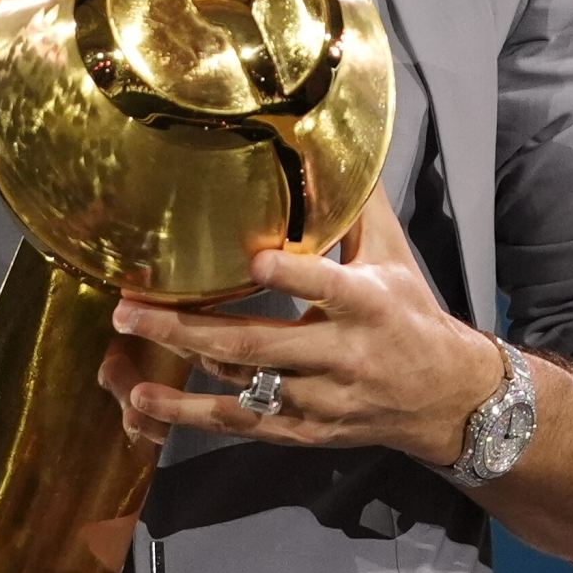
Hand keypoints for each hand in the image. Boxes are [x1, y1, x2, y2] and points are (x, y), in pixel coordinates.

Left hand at [106, 188, 502, 467]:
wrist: (444, 398)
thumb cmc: (409, 312)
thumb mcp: (392, 255)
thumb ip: (355, 205)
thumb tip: (327, 141)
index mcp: (368, 305)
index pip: (329, 288)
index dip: (293, 278)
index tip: (253, 260)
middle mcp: (342, 356)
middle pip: (260, 343)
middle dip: (190, 325)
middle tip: (132, 305)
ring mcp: (320, 400)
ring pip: (243, 384)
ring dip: (180, 364)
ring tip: (127, 338)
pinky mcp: (304, 432)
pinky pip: (241, 423)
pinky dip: (191, 415)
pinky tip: (145, 401)